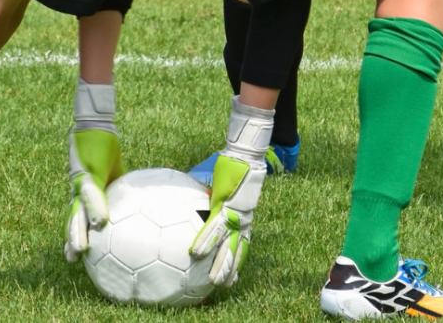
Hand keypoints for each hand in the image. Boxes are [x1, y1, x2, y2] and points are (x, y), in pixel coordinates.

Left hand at [63, 128, 124, 262]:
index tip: (78, 253)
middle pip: (74, 218)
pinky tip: (100, 222)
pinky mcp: (86, 172)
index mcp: (85, 191)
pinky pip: (91, 193)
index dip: (77, 233)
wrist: (96, 125)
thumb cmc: (105, 145)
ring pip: (77, 211)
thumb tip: (137, 200)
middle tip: (73, 260)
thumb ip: (119, 188)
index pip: (80, 216)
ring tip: (80, 249)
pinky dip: (96, 208)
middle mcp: (78, 189)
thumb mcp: (116, 171)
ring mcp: (80, 181)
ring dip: (78, 230)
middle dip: (72, 238)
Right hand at [190, 153, 265, 286]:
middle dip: (231, 269)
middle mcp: (241, 219)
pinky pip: (213, 228)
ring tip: (213, 281)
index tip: (235, 274)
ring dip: (220, 263)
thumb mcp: (227, 187)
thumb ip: (217, 196)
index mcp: (242, 216)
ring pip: (227, 245)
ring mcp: (233, 214)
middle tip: (226, 286)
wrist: (246, 156)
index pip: (241, 242)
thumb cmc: (237, 166)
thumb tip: (203, 195)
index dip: (238, 258)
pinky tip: (197, 254)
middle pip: (236, 249)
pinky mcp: (224, 207)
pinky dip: (205, 241)